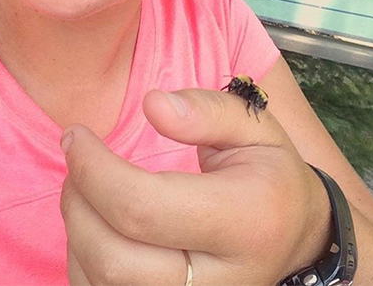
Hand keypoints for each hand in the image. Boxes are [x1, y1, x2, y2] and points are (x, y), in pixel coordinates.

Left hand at [59, 87, 331, 284]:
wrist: (297, 239)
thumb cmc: (268, 176)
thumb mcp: (255, 129)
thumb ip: (207, 111)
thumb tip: (153, 105)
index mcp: (245, 221)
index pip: (143, 207)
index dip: (93, 170)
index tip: (75, 136)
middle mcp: (219, 280)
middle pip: (113, 258)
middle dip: (77, 203)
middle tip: (77, 161)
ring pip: (101, 283)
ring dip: (76, 231)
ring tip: (86, 188)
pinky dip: (84, 259)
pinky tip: (98, 224)